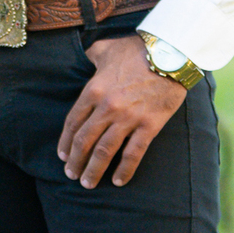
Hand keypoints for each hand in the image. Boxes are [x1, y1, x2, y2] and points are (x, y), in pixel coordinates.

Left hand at [58, 35, 188, 189]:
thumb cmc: (137, 49)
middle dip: (75, 161)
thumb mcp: (106, 49)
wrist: (171, 52)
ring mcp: (128, 118)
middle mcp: (107, 107)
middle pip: (85, 141)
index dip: (66, 142)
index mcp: (93, 90)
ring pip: (104, 151)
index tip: (63, 155)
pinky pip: (133, 153)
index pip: (73, 122)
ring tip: (87, 183)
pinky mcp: (149, 125)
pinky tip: (118, 182)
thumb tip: (84, 56)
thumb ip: (91, 55)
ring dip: (94, 169)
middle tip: (71, 174)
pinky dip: (125, 170)